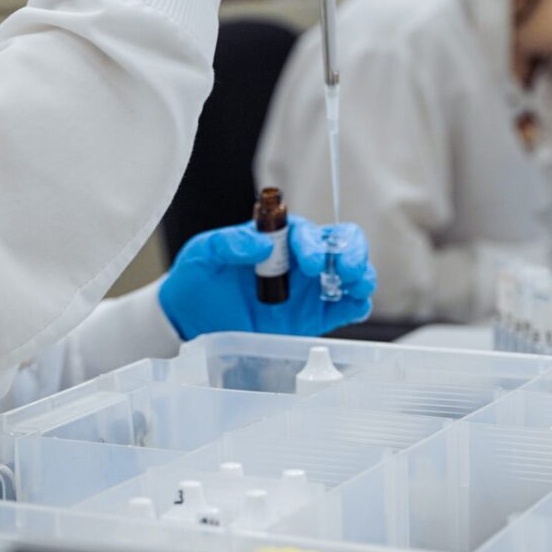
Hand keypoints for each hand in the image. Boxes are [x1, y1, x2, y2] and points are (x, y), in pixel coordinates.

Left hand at [158, 215, 376, 340]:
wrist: (190, 319)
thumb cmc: (197, 278)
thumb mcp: (203, 253)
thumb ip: (229, 243)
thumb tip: (263, 245)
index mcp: (278, 237)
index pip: (308, 232)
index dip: (314, 245)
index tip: (309, 264)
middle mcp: (300, 259)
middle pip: (342, 244)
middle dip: (351, 253)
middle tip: (346, 270)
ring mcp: (309, 288)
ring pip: (351, 274)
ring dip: (361, 276)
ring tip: (355, 286)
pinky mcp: (313, 317)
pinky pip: (345, 307)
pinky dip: (357, 304)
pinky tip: (355, 305)